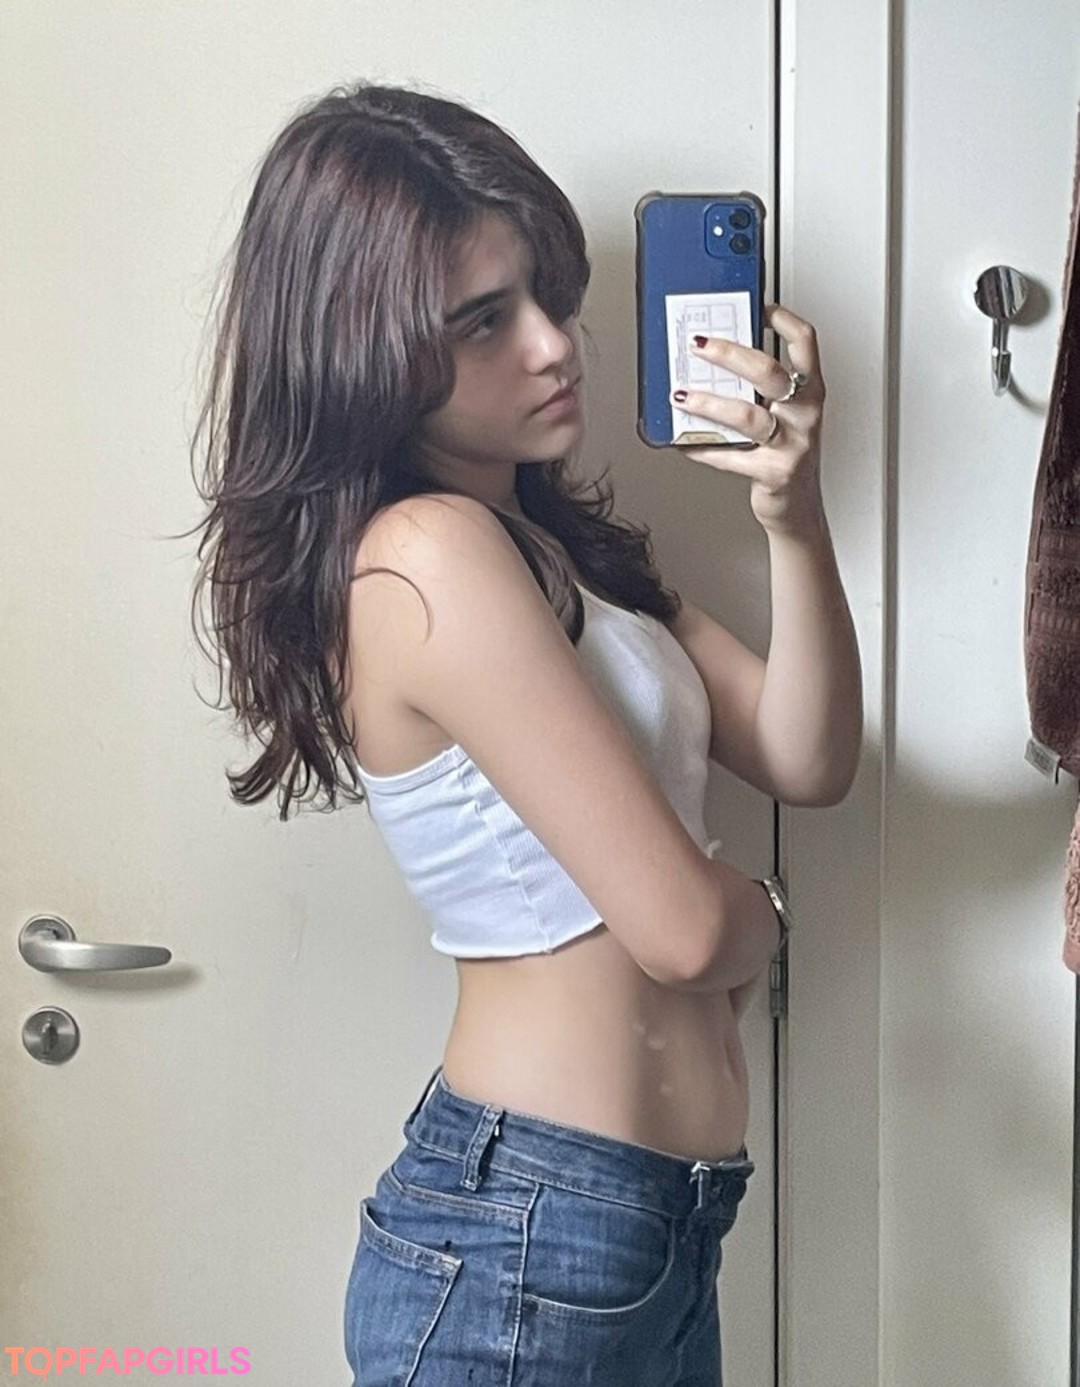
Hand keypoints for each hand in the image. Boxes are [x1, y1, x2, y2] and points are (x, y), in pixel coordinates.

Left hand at [670, 303, 825, 536]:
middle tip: (698, 344)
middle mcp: (805, 414)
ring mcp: (792, 445)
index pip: (805, 343)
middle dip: (729, 354)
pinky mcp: (773, 474)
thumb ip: (758, 390)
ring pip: (747, 416)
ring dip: (709, 403)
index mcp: (810, 391)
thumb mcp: (782, 415)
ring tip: (682, 395)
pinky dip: (702, 449)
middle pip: (769, 373)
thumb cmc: (786, 454)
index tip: (757, 305)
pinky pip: (730, 458)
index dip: (783, 319)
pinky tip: (682, 441)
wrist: (798, 508)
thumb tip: (711, 363)